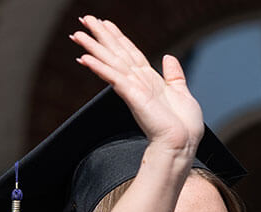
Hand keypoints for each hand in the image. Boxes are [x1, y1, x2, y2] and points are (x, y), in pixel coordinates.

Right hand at [70, 16, 202, 153]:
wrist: (183, 144)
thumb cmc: (184, 126)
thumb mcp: (182, 92)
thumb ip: (174, 75)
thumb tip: (169, 57)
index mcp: (150, 80)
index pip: (130, 53)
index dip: (117, 37)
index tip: (105, 24)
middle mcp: (138, 82)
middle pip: (116, 53)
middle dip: (100, 36)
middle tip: (83, 19)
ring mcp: (134, 89)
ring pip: (111, 62)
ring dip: (94, 47)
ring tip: (77, 34)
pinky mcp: (133, 97)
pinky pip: (114, 78)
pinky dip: (100, 68)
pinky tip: (86, 58)